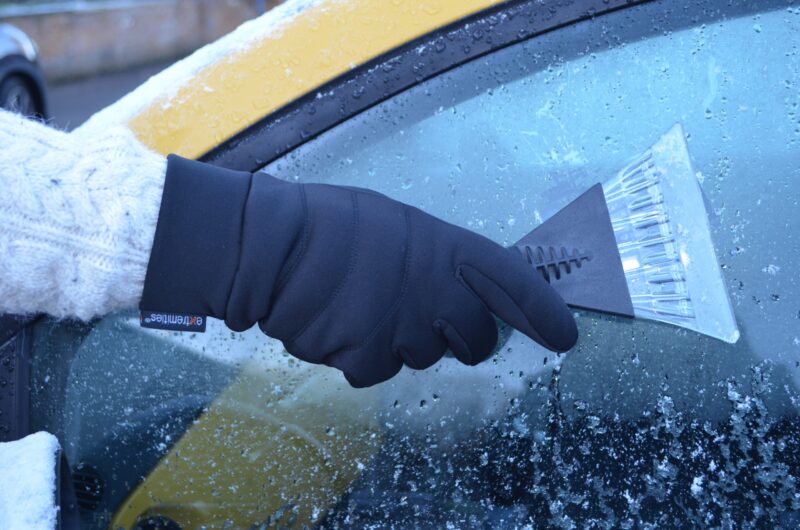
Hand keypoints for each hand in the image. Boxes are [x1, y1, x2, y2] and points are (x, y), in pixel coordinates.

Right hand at [141, 156, 576, 386]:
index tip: (565, 335)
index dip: (544, 311)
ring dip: (398, 339)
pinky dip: (358, 354)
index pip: (512, 283)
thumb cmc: (328, 223)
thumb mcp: (393, 224)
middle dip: (462, 339)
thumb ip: (433, 258)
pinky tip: (336, 324)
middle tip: (427, 319)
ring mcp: (403, 329)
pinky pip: (376, 369)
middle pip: (476, 341)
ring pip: (421, 356)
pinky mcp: (367, 358)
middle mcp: (435, 293)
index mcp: (444, 248)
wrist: (268, 245)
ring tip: (357, 304)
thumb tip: (452, 290)